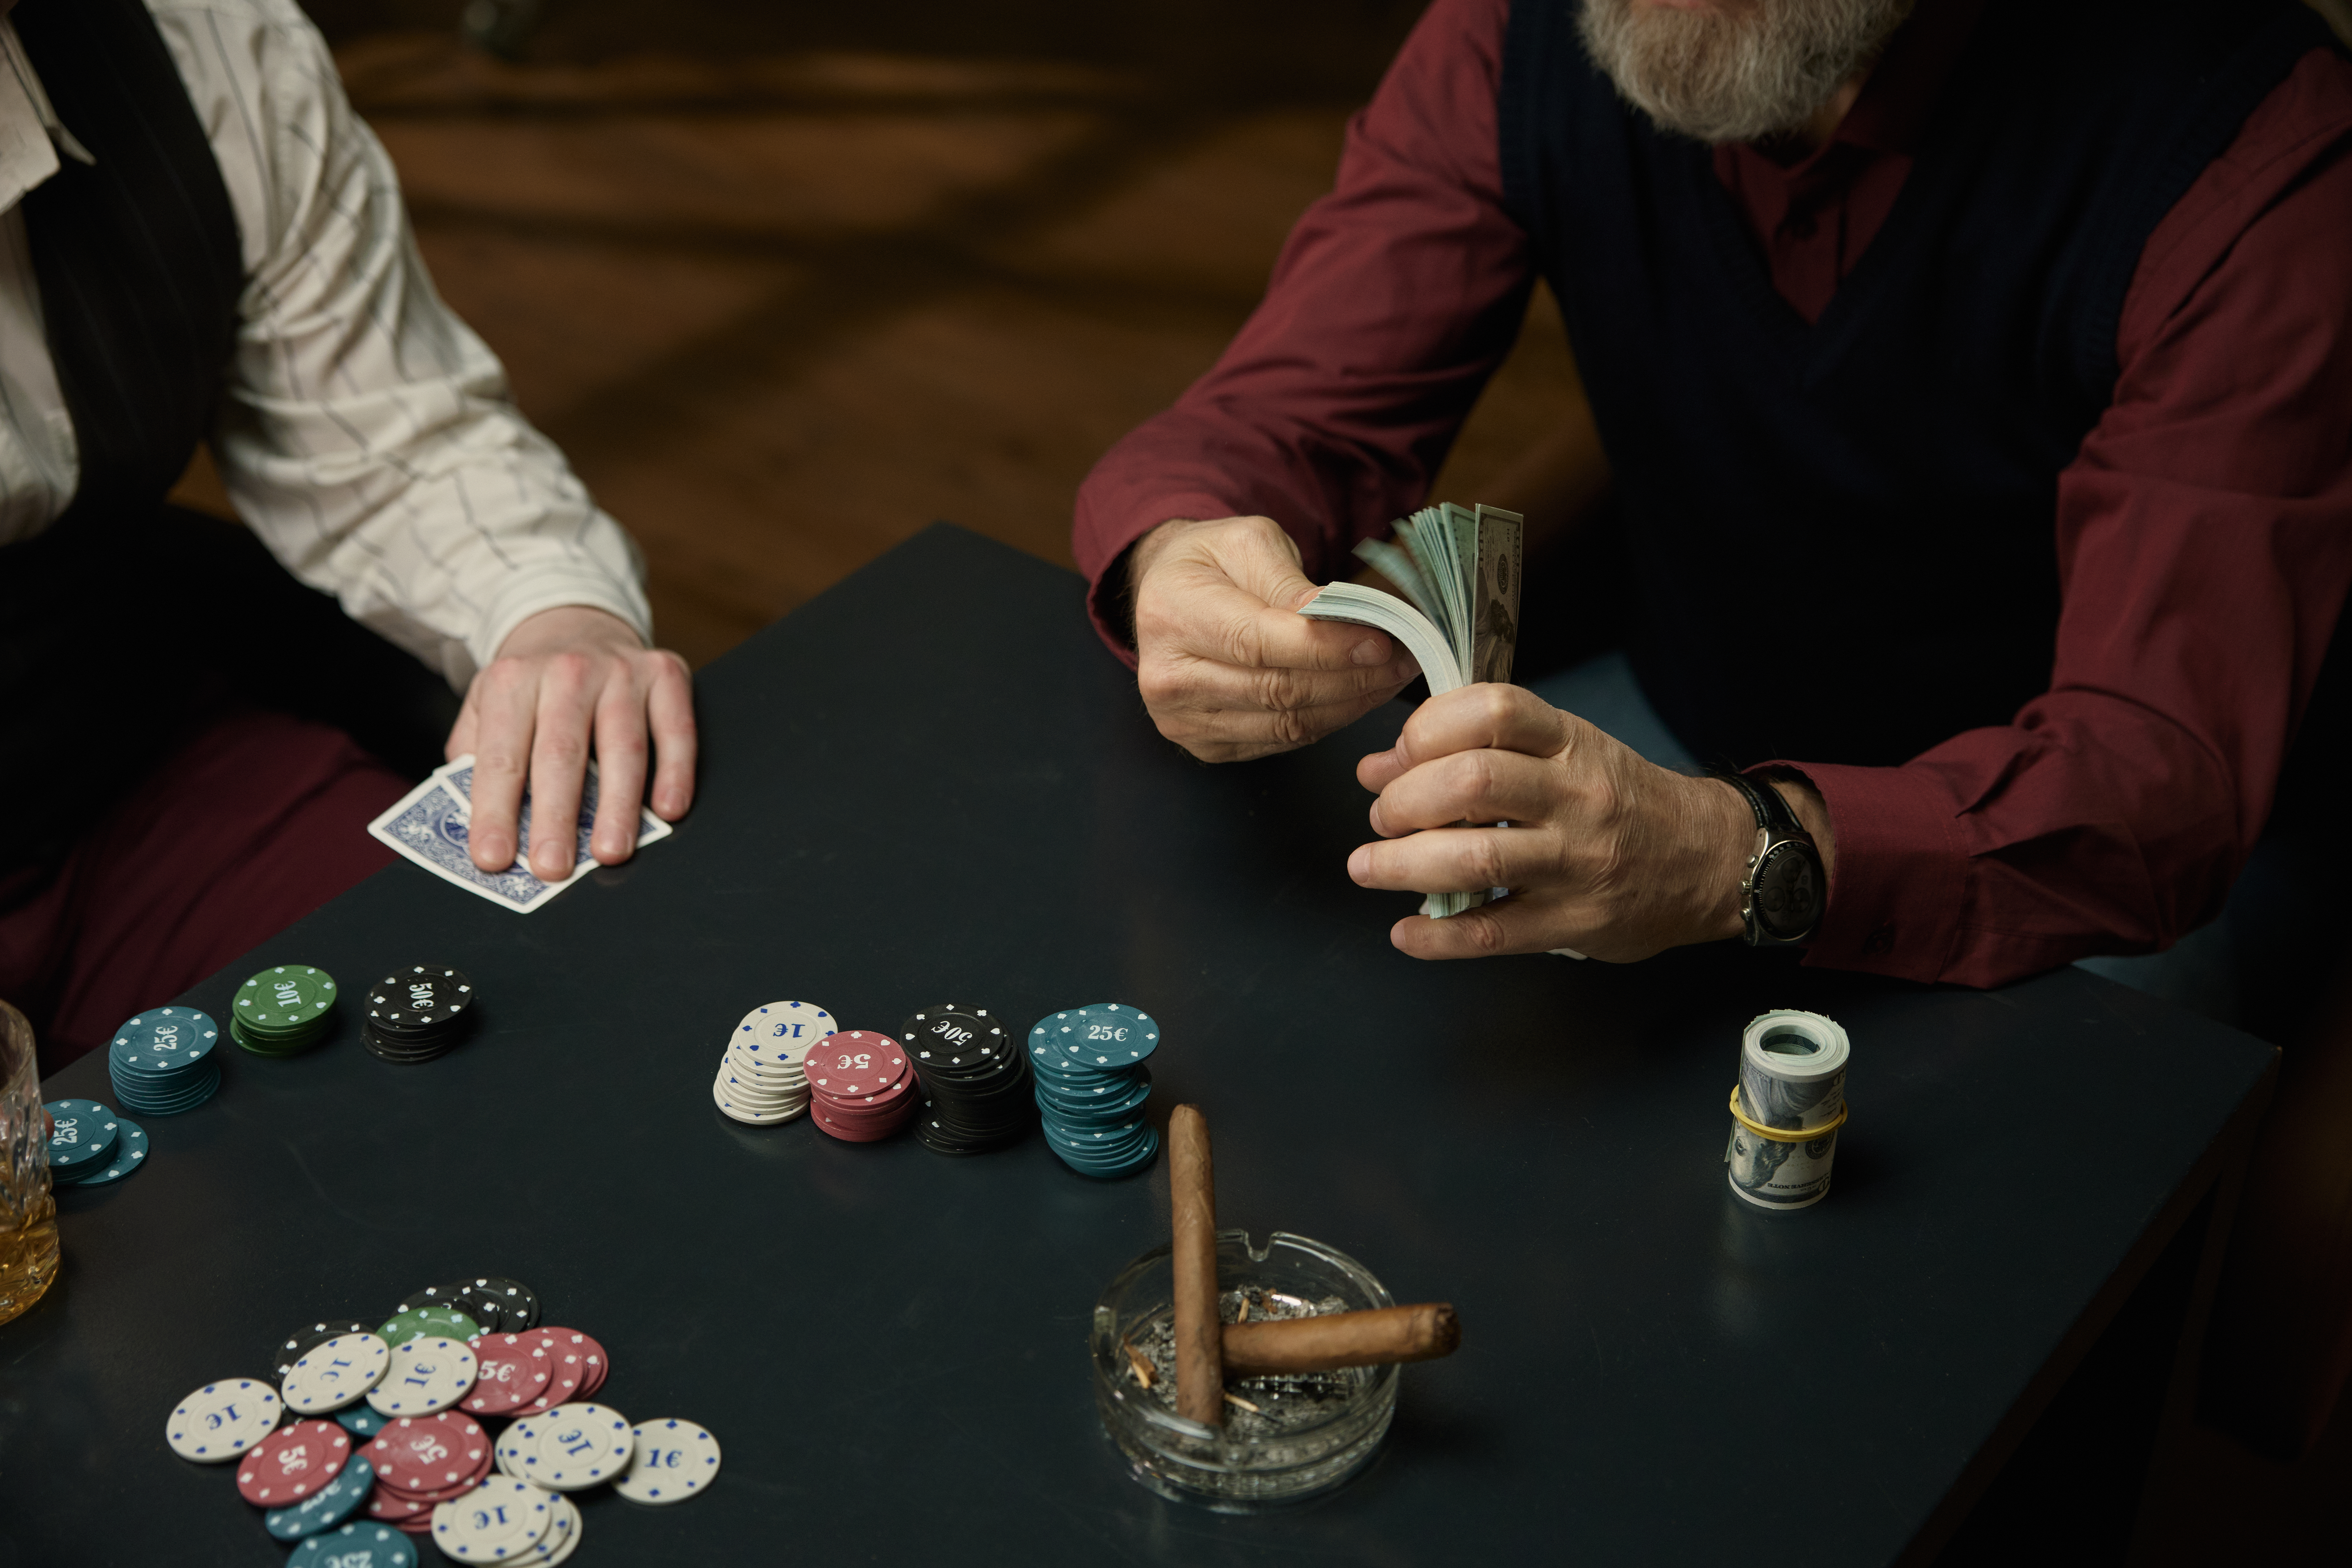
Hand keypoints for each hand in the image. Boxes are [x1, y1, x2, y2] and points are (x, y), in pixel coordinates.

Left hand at [446, 606, 696, 878]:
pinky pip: (676, 730)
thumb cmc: (531, 685)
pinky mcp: (666, 674)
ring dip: (618, 805)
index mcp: (513, 680)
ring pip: (622, 747)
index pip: (502, 756)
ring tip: (610, 853)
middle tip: (552, 868)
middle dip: (556, 816)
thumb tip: (477, 822)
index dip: (495, 811)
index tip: (494, 859)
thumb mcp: (486, 706)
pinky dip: (675, 771)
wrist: (575, 622)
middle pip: (561, 753)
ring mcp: (621, 671)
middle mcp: (567, 670)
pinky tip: (668, 809)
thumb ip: (475, 757)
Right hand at [1130, 515, 1420, 762]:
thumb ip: (1288, 582)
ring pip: (1286, 724)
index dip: (1326, 648)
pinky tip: (1356, 696)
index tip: (1381, 641)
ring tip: (1390, 677)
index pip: (1259, 642)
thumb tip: (1336, 617)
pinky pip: (1280, 741)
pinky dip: (1327, 721)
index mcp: (1172, 614)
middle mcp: (1167, 676)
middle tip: (1403, 659)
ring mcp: (1182, 719)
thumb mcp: (1248, 543)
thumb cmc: (1211, 562)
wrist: (1166, 595)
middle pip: (1277, 689)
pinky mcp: (1204, 746)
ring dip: (1349, 704)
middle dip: (1351, 677)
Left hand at [1346, 685, 1830, 960]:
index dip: (1425, 729)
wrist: (1711, 859)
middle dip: (1404, 801)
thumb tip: (1379, 767)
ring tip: (1368, 867)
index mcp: (1571, 744)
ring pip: (1477, 858)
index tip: (1394, 756)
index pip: (1492, 711)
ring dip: (1403, 865)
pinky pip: (1493, 932)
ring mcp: (1577, 863)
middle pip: (1473, 783)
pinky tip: (1406, 933)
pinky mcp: (1575, 922)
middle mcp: (1576, 797)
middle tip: (1380, 818)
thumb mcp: (1568, 752)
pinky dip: (1437, 937)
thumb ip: (1483, 752)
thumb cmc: (1621, 800)